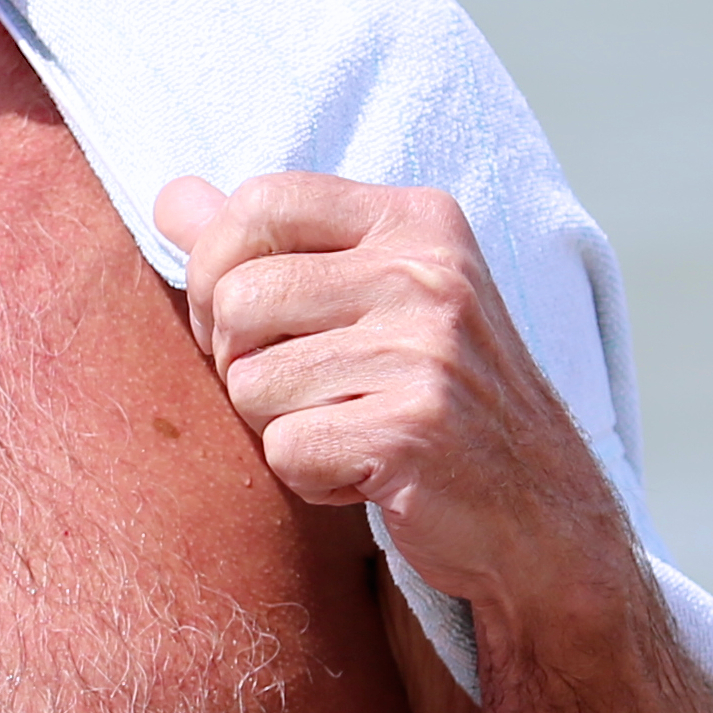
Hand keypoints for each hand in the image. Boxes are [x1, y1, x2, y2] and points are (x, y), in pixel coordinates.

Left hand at [153, 172, 633, 614]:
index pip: (261, 201)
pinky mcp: (414, 430)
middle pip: (238, 299)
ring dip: (281, 427)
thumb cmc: (437, 397)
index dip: (218, 267)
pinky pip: (286, 450)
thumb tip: (172, 198)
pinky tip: (368, 474)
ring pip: (250, 383)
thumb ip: (272, 245)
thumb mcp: (373, 296)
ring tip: (350, 431)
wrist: (541, 514)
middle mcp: (427, 272)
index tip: (245, 321)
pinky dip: (311, 477)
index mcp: (416, 221)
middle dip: (241, 363)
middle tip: (302, 394)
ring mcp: (427, 350)